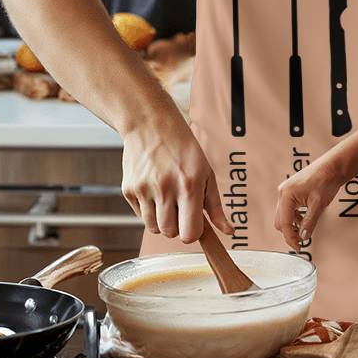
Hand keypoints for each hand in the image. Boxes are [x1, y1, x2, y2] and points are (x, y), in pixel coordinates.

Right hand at [121, 113, 230, 243]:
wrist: (151, 124)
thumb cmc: (183, 148)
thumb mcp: (206, 173)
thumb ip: (216, 206)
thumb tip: (228, 231)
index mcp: (189, 185)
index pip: (190, 234)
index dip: (193, 232)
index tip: (194, 222)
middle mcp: (165, 189)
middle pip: (170, 233)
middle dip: (177, 225)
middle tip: (180, 204)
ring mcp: (144, 190)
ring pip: (153, 228)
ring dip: (162, 219)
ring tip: (167, 196)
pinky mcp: (128, 190)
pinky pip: (140, 216)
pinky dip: (148, 209)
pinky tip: (154, 188)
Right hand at [274, 157, 341, 250]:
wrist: (333, 166)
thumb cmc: (326, 180)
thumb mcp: (318, 205)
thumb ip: (309, 223)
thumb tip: (303, 237)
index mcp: (286, 195)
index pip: (284, 224)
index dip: (291, 238)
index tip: (298, 247)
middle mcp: (283, 193)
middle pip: (280, 221)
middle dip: (290, 233)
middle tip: (302, 241)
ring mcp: (286, 191)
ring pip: (283, 216)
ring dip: (292, 225)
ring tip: (304, 230)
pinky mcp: (291, 191)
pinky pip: (288, 209)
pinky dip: (294, 217)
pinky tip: (304, 219)